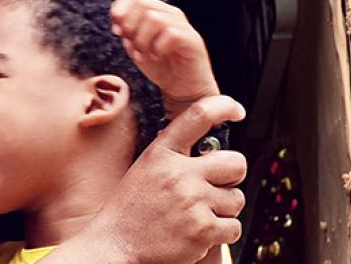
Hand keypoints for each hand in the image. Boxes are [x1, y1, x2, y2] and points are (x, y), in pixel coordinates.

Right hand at [38, 96, 246, 263]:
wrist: (114, 244)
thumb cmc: (129, 210)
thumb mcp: (144, 170)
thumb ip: (174, 158)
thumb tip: (209, 154)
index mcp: (161, 154)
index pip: (198, 116)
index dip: (224, 107)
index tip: (235, 110)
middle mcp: (179, 174)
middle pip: (236, 163)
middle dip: (232, 175)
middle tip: (216, 186)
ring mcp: (192, 202)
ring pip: (236, 199)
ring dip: (223, 209)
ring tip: (197, 214)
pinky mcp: (203, 230)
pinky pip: (233, 227)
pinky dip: (221, 232)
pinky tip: (198, 232)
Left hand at [109, 0, 219, 114]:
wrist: (183, 90)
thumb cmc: (160, 67)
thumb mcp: (135, 47)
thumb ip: (126, 32)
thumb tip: (117, 20)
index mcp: (155, 12)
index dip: (119, 10)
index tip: (116, 31)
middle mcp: (170, 14)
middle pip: (142, 4)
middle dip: (130, 27)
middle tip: (132, 46)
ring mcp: (183, 26)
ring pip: (154, 18)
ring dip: (142, 39)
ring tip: (144, 54)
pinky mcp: (193, 40)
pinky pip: (171, 33)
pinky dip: (157, 47)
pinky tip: (156, 56)